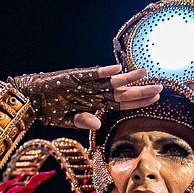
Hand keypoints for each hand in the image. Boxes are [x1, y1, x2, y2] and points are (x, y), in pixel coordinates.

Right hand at [9, 64, 161, 128]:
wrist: (33, 98)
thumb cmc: (51, 110)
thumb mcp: (67, 120)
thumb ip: (82, 121)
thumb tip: (96, 123)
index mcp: (96, 103)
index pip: (122, 103)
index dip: (139, 101)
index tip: (156, 98)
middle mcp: (95, 92)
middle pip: (123, 92)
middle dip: (141, 90)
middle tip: (161, 86)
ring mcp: (87, 84)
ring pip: (112, 81)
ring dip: (128, 78)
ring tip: (145, 72)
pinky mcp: (74, 76)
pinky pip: (91, 74)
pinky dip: (103, 72)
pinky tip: (117, 69)